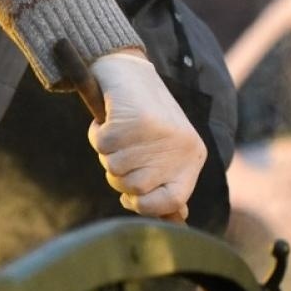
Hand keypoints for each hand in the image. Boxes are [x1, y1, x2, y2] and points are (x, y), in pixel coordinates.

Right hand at [86, 50, 205, 220]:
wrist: (130, 71)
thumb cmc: (146, 118)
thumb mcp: (165, 151)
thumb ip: (169, 182)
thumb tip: (175, 218)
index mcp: (192, 156)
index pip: (172, 201)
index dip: (145, 207)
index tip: (130, 200)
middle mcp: (179, 146)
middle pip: (136, 188)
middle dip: (119, 175)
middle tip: (121, 154)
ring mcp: (156, 133)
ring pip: (114, 168)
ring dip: (107, 154)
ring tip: (118, 133)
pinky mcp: (132, 119)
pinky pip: (101, 145)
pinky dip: (97, 134)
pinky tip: (109, 119)